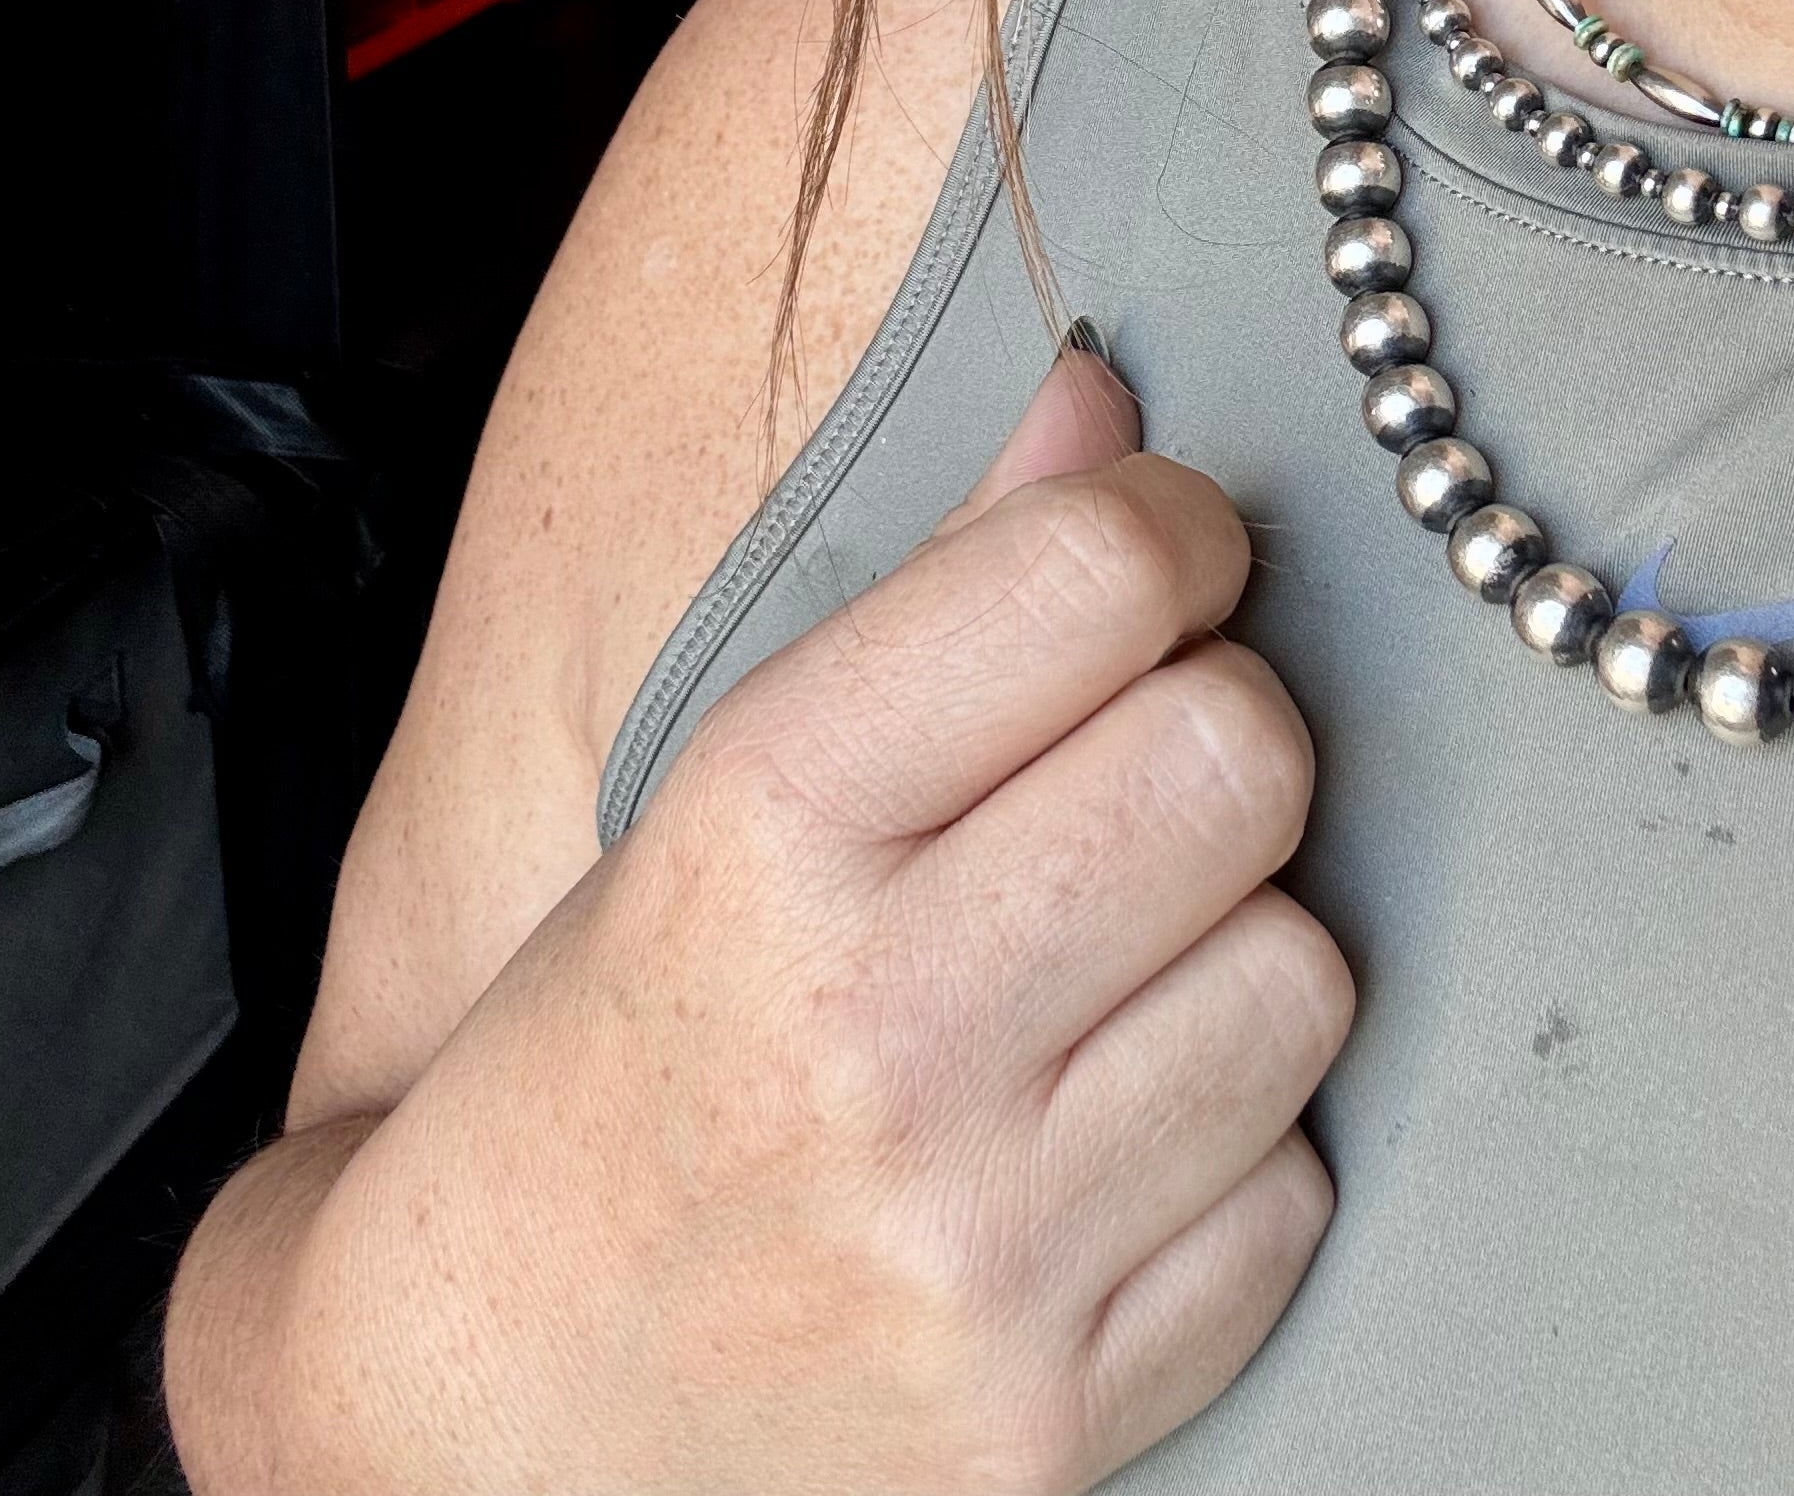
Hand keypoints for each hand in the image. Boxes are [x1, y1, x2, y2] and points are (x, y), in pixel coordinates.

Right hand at [275, 345, 1351, 1495]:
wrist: (491, 1417)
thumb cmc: (616, 1052)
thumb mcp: (723, 785)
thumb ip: (942, 575)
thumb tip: (1111, 400)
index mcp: (760, 828)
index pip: (1090, 577)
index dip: (1172, 530)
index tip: (1157, 559)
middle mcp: (872, 1033)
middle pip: (1237, 753)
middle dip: (1218, 724)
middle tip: (1134, 770)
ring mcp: (974, 1248)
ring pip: (1302, 970)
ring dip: (1235, 944)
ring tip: (1104, 973)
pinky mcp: (1058, 1419)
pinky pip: (1291, 1190)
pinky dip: (1228, 1148)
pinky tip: (1100, 1139)